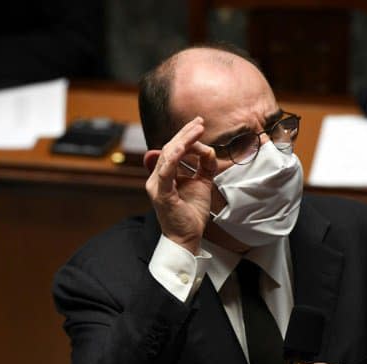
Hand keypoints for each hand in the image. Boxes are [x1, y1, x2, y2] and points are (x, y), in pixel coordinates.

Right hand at [144, 117, 217, 254]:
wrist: (188, 237)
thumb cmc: (191, 214)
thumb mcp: (202, 184)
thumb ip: (204, 167)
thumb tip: (209, 151)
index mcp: (164, 176)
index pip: (172, 150)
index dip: (185, 136)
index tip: (198, 125)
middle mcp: (157, 179)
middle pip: (169, 148)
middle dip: (185, 133)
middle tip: (199, 122)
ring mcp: (157, 186)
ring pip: (168, 155)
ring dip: (184, 140)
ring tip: (198, 130)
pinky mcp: (162, 194)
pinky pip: (166, 171)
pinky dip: (175, 157)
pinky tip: (184, 146)